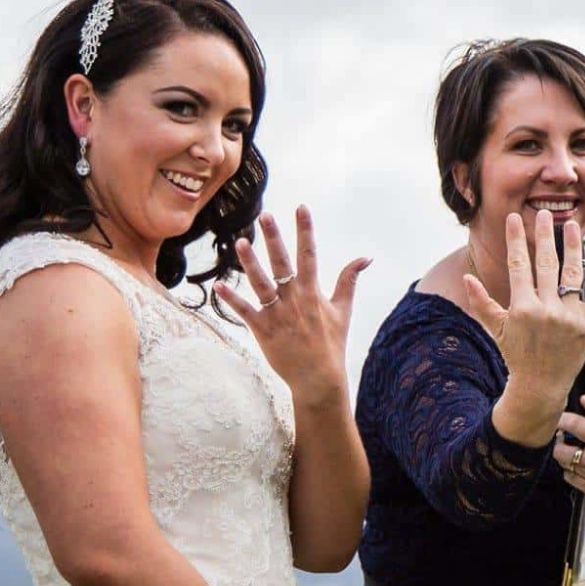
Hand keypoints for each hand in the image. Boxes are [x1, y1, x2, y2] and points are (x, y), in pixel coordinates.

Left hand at [216, 207, 369, 400]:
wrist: (318, 377)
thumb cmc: (331, 342)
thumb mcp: (343, 310)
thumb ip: (349, 280)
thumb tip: (365, 258)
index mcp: (313, 292)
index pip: (310, 254)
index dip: (305, 230)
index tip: (300, 208)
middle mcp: (295, 299)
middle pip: (283, 263)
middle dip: (274, 238)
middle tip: (265, 215)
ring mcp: (278, 314)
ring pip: (261, 283)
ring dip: (250, 263)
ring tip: (240, 242)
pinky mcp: (263, 329)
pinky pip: (244, 311)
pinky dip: (231, 299)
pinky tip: (218, 285)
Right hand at [460, 212, 584, 402]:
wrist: (540, 387)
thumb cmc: (516, 355)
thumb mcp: (496, 330)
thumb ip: (482, 302)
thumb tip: (466, 277)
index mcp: (522, 308)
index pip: (519, 264)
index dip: (517, 239)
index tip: (515, 219)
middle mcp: (546, 310)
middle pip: (546, 263)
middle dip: (544, 236)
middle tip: (544, 214)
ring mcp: (569, 316)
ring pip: (573, 273)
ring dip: (574, 246)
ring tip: (572, 225)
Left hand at [555, 395, 584, 497]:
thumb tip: (583, 400)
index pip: (575, 426)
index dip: (563, 420)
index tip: (560, 418)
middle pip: (560, 450)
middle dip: (562, 441)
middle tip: (569, 437)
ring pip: (563, 463)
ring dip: (567, 455)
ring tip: (579, 450)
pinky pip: (568, 476)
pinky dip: (572, 469)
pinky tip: (584, 463)